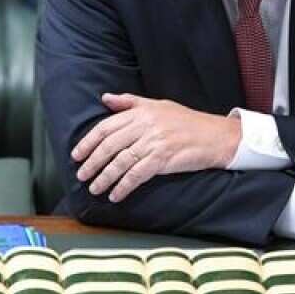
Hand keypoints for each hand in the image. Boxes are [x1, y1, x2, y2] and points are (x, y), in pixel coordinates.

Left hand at [71, 93, 240, 201]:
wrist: (217, 136)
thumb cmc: (187, 121)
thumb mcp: (158, 105)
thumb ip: (130, 102)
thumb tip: (106, 98)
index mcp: (141, 112)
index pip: (106, 127)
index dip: (88, 142)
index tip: (76, 154)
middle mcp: (145, 125)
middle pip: (109, 145)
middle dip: (92, 162)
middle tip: (81, 175)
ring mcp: (154, 142)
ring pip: (121, 162)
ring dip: (104, 177)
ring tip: (94, 188)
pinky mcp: (163, 159)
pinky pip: (137, 175)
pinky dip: (123, 186)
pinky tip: (115, 194)